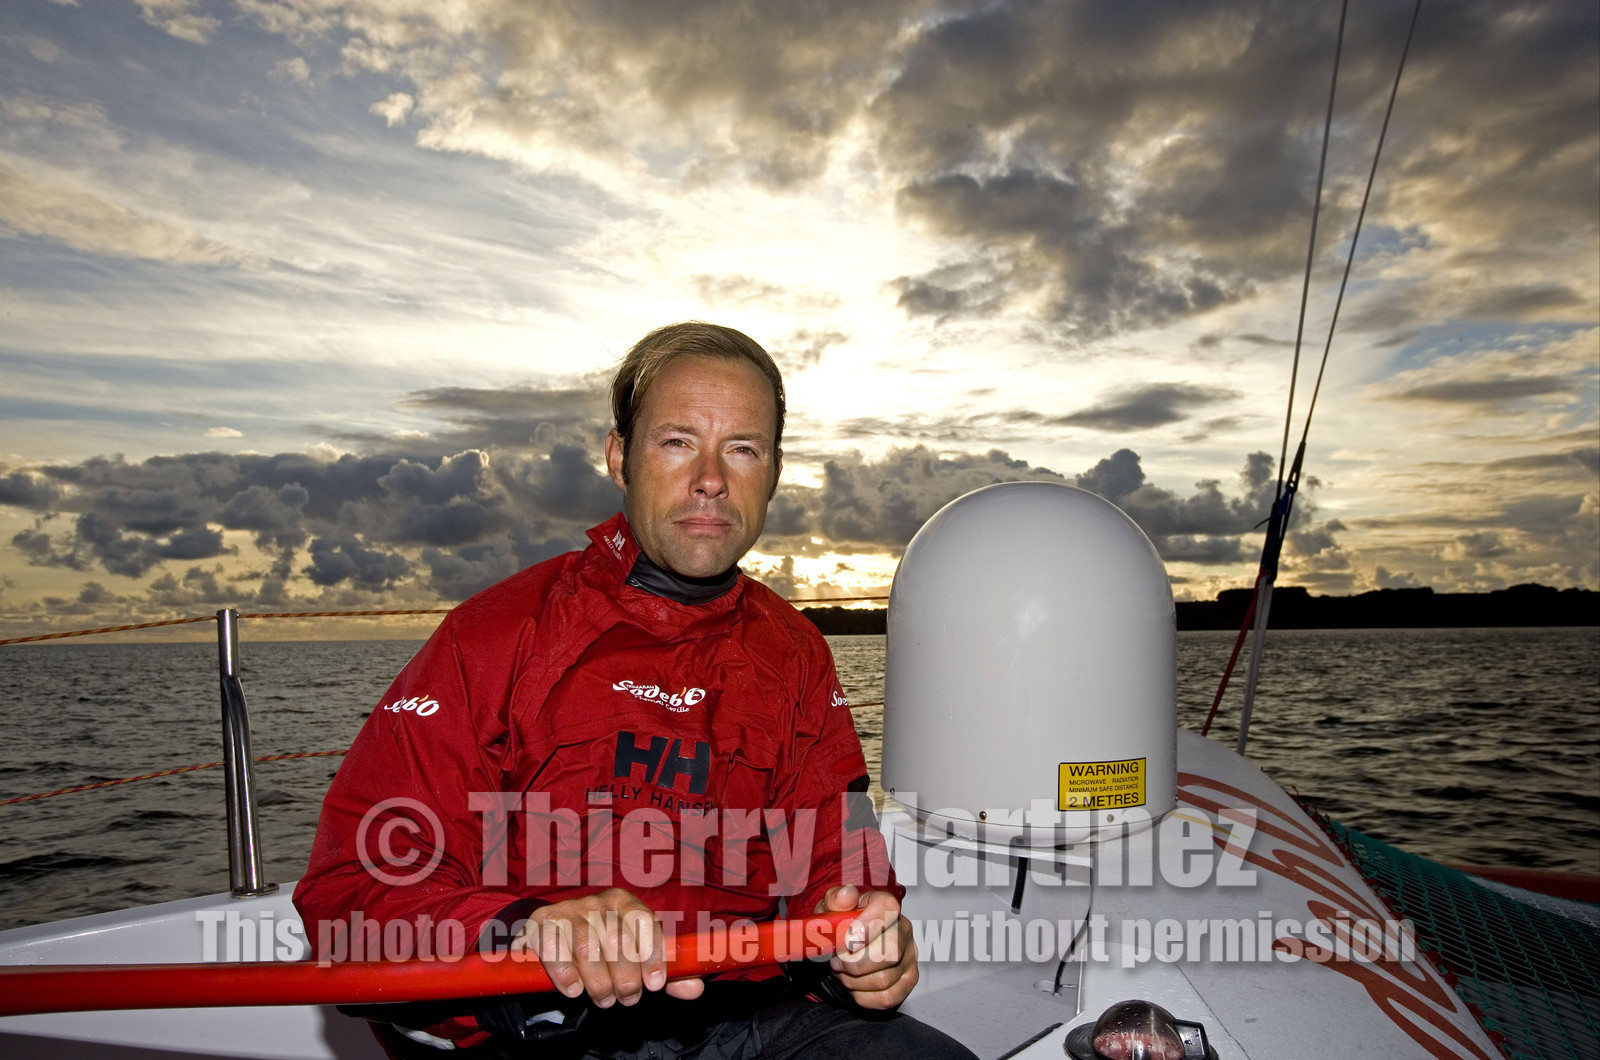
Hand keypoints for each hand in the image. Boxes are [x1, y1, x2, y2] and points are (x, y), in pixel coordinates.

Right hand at [510, 888, 704, 1006]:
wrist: (552, 939)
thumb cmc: (602, 950)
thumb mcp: (635, 959)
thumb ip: (665, 974)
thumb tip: (695, 988)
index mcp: (624, 902)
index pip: (644, 920)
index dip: (652, 953)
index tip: (655, 984)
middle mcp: (597, 902)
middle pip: (617, 937)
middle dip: (625, 976)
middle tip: (627, 1000)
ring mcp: (567, 911)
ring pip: (587, 946)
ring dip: (598, 982)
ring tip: (604, 999)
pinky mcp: (541, 924)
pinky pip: (554, 948)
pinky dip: (566, 974)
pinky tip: (574, 990)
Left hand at [816, 884, 917, 1009]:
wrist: (844, 947)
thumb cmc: (839, 925)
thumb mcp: (830, 909)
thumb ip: (835, 900)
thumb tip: (847, 895)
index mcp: (886, 906)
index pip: (886, 910)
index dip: (865, 928)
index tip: (845, 942)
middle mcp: (904, 928)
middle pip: (889, 953)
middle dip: (854, 964)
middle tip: (837, 963)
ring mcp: (910, 956)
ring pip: (884, 979)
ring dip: (853, 982)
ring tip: (842, 973)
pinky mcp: (909, 980)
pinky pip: (887, 998)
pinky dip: (863, 997)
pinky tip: (853, 986)